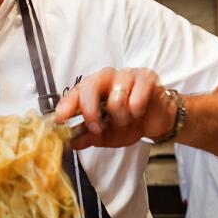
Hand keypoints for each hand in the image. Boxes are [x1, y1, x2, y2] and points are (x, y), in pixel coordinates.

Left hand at [54, 66, 175, 149]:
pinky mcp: (146, 77)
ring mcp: (126, 75)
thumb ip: (86, 137)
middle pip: (90, 86)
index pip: (75, 92)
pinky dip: (137, 110)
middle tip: (97, 128)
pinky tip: (139, 112)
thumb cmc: (128, 124)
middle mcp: (106, 77)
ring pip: (116, 97)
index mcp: (92, 88)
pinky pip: (136, 97)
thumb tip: (68, 143)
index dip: (66, 105)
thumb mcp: (104, 136)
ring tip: (126, 119)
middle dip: (90, 111)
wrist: (156, 121)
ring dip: (121, 117)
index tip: (61, 119)